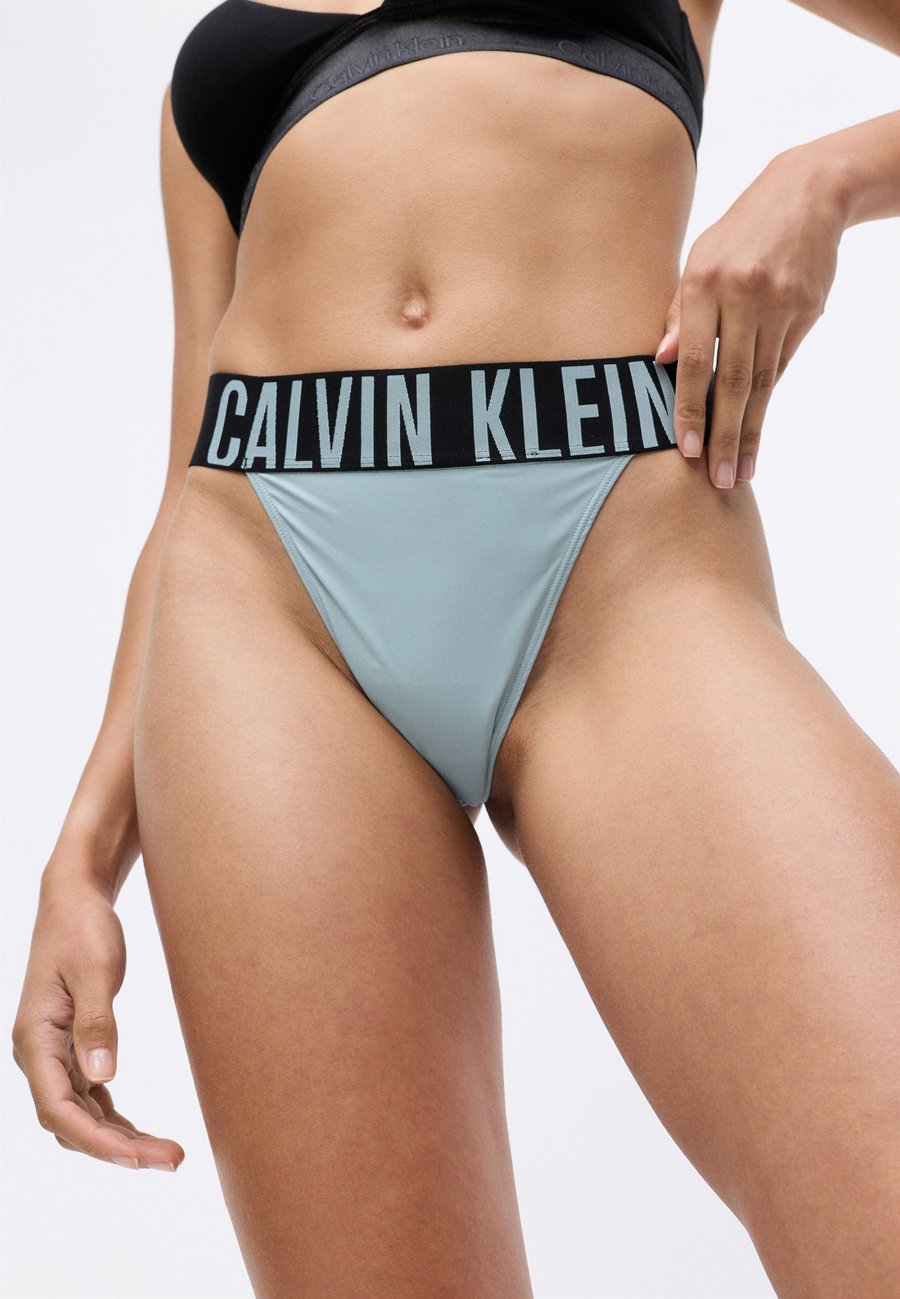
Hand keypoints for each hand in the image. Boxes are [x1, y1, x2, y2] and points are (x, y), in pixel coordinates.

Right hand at [11, 872, 183, 1171]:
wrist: (74, 898)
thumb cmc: (83, 927)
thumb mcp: (95, 970)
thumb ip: (97, 1024)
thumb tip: (101, 1078)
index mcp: (34, 1039)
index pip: (60, 1110)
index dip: (98, 1142)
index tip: (140, 1157)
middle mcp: (38, 1053)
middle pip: (71, 1122)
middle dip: (117, 1148)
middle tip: (171, 1159)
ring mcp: (53, 1051)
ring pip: (81, 1113)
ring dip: (119, 1137)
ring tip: (167, 1153)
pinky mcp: (71, 1044)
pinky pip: (89, 1095)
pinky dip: (113, 1116)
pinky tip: (139, 1129)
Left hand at [655, 148, 845, 488]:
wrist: (808, 193)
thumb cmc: (739, 233)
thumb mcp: (699, 259)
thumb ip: (679, 313)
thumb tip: (660, 362)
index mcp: (705, 282)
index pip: (695, 361)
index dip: (691, 409)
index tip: (686, 449)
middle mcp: (744, 295)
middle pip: (733, 380)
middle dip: (724, 435)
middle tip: (719, 479)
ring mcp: (780, 305)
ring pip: (762, 381)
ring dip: (750, 431)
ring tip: (740, 470)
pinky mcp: (807, 311)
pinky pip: (780, 365)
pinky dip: (766, 401)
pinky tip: (756, 432)